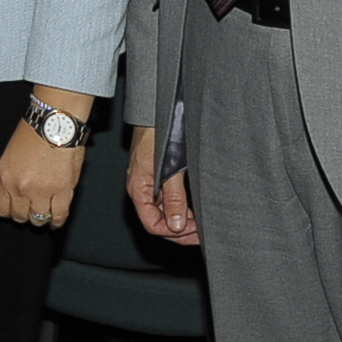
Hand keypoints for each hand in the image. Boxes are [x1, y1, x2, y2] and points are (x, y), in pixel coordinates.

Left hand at [0, 123, 83, 229]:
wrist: (54, 122)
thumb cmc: (34, 132)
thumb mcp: (10, 156)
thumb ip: (12, 177)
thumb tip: (16, 194)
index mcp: (4, 177)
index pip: (1, 208)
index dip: (9, 211)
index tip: (14, 210)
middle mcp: (20, 188)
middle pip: (19, 216)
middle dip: (25, 215)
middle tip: (31, 211)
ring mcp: (41, 192)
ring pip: (38, 219)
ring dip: (40, 218)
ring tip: (44, 214)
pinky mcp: (62, 191)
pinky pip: (58, 216)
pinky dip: (56, 221)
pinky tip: (55, 221)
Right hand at [126, 126, 197, 245]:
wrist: (156, 108)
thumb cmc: (158, 132)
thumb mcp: (169, 168)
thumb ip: (173, 197)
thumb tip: (176, 225)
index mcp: (138, 189)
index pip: (152, 224)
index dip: (175, 233)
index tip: (195, 231)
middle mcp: (141, 189)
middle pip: (158, 222)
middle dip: (180, 231)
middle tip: (202, 232)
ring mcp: (148, 183)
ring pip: (163, 212)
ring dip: (182, 221)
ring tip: (201, 223)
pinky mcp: (157, 176)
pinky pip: (166, 200)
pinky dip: (180, 209)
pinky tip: (194, 210)